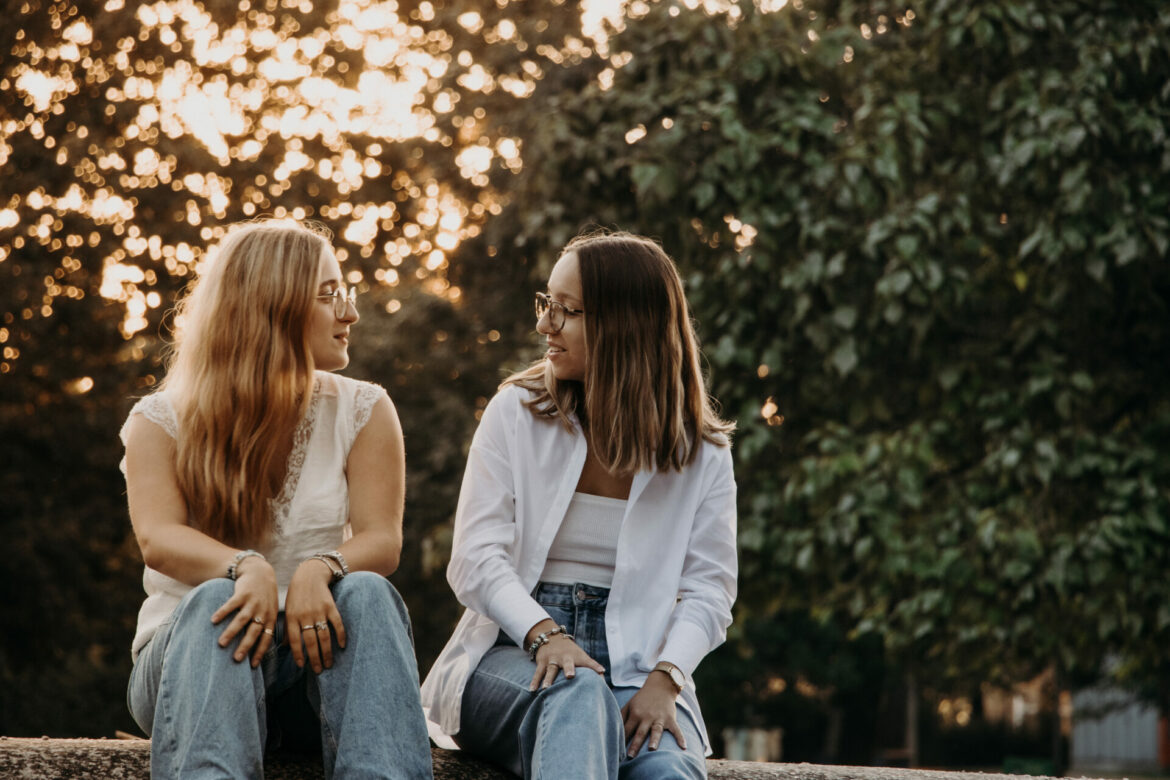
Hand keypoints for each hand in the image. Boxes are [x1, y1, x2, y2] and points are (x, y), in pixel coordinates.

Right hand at [210, 556, 277, 667]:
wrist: (260, 572)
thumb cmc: (265, 596)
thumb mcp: (272, 610)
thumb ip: (269, 626)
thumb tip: (272, 647)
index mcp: (270, 618)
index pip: (266, 638)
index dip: (260, 652)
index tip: (252, 666)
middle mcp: (263, 611)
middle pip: (254, 632)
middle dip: (245, 646)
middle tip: (236, 659)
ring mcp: (252, 602)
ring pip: (242, 620)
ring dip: (231, 632)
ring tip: (221, 643)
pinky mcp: (242, 593)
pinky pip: (231, 605)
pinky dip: (222, 613)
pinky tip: (213, 621)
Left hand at [285, 558, 345, 673]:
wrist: (310, 574)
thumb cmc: (296, 595)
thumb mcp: (288, 610)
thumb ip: (287, 629)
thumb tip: (284, 648)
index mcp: (292, 617)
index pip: (294, 640)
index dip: (298, 654)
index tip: (302, 666)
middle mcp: (305, 615)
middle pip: (310, 641)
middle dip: (315, 658)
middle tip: (318, 671)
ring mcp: (319, 611)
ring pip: (324, 636)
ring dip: (327, 652)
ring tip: (329, 664)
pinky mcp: (331, 607)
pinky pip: (337, 624)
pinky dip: (341, 635)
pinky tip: (342, 646)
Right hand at [525, 620, 604, 690]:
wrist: (551, 637)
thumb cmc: (570, 652)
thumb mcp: (580, 656)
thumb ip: (591, 666)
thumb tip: (603, 675)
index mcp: (576, 657)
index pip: (588, 661)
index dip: (594, 666)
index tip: (601, 671)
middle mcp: (564, 657)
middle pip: (567, 663)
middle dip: (569, 669)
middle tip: (570, 676)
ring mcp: (552, 660)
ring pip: (550, 669)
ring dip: (548, 679)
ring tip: (546, 688)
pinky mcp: (542, 662)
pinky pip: (538, 673)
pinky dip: (534, 681)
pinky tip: (532, 690)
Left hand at [621, 672, 685, 756]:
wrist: (660, 686)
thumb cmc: (642, 698)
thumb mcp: (630, 705)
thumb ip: (621, 716)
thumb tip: (611, 728)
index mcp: (635, 714)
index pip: (627, 729)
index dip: (622, 739)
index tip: (617, 751)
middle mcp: (647, 716)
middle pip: (640, 732)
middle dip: (635, 744)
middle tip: (630, 756)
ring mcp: (659, 717)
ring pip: (656, 730)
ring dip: (654, 739)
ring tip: (651, 749)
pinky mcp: (670, 718)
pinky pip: (676, 729)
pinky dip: (680, 738)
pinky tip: (683, 747)